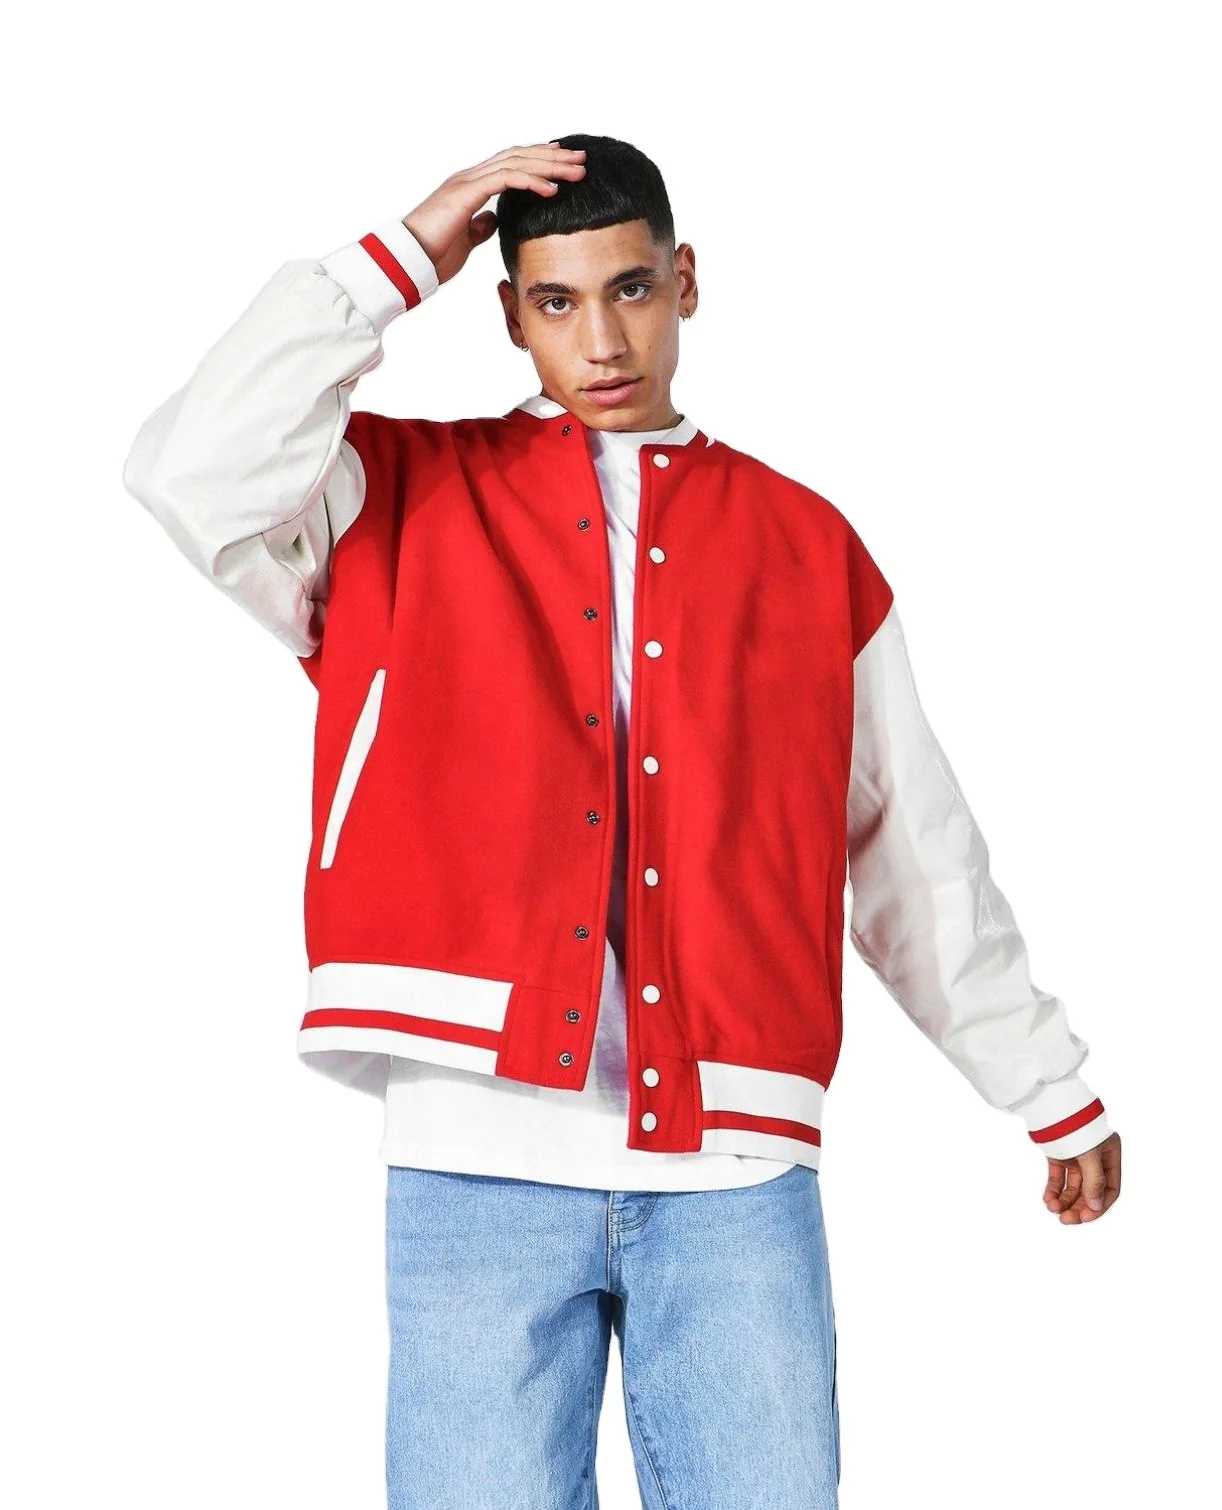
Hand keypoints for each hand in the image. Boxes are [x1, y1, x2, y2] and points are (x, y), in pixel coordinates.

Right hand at [402, 142, 587, 288]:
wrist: (407, 261)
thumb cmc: (432, 254)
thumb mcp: (465, 240)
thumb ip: (479, 226)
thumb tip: (493, 220)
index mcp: (470, 187)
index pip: (511, 164)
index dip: (538, 160)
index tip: (563, 163)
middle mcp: (470, 177)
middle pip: (519, 157)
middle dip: (552, 157)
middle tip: (581, 159)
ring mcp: (467, 181)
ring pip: (516, 163)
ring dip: (549, 165)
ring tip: (576, 170)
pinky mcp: (466, 193)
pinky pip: (506, 180)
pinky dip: (532, 181)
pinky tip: (552, 188)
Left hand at [1043, 1130, 1120, 1222]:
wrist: (1049, 1103)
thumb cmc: (1075, 1124)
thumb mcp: (1090, 1153)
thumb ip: (1095, 1181)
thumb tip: (1096, 1206)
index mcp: (1110, 1155)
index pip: (1110, 1189)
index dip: (1099, 1205)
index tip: (1086, 1217)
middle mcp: (1095, 1158)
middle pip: (1090, 1191)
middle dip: (1079, 1206)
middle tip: (1066, 1220)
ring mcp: (1077, 1156)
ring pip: (1073, 1186)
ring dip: (1064, 1200)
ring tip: (1053, 1209)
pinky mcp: (1059, 1155)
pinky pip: (1058, 1178)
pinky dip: (1053, 1190)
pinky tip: (1048, 1201)